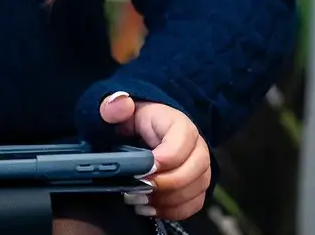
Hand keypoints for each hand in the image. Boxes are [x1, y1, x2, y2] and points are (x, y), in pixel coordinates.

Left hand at [100, 92, 210, 222]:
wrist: (145, 131)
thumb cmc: (133, 122)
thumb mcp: (118, 111)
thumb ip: (114, 107)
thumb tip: (120, 103)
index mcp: (179, 124)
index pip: (182, 143)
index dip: (164, 160)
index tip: (142, 171)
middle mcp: (196, 145)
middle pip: (194, 170)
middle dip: (165, 185)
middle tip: (138, 190)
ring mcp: (199, 167)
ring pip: (195, 189)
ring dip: (167, 200)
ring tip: (140, 200)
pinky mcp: (196, 185)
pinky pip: (193, 204)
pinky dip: (172, 211)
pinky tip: (151, 208)